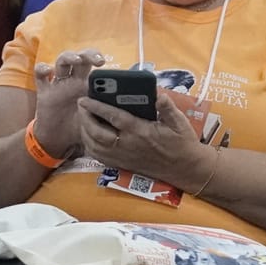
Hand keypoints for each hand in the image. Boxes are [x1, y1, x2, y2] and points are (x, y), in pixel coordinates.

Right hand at [29, 49, 105, 157]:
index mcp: (88, 85)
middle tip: (99, 61)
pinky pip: (40, 75)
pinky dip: (42, 69)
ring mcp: (58, 84)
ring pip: (62, 62)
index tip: (108, 64)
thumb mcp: (96, 121)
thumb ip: (106, 114)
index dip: (99, 59)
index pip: (94, 65)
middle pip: (81, 58)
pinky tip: (48, 70)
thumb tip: (127, 113)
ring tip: (77, 60)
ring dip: (69, 57)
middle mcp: (74, 81)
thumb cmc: (79, 128)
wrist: (58, 141)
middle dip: (89, 55)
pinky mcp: (44, 91)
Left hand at [77, 92, 207, 186]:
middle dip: (85, 119)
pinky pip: (99, 157)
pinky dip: (90, 146)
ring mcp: (123, 157)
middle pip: (97, 133)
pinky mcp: (123, 165)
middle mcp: (128, 145)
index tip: (84, 98)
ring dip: (85, 132)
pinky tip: (88, 136)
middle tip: (80, 106)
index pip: (114, 117)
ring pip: (95, 147)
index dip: (96, 107)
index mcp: (140, 132)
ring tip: (82, 118)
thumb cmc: (182, 142)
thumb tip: (159, 95)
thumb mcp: (179, 122)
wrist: (185, 168)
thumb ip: (168, 108)